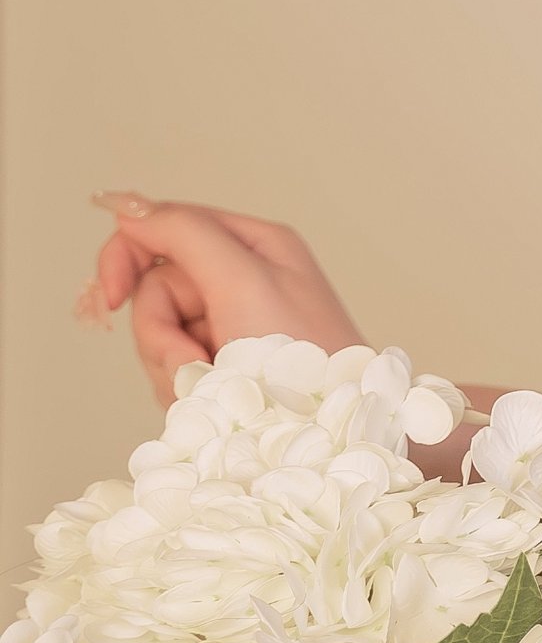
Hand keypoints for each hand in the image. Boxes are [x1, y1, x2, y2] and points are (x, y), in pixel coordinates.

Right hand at [79, 195, 362, 407]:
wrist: (331, 433)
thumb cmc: (300, 357)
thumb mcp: (244, 280)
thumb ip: (186, 234)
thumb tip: (132, 209)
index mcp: (253, 245)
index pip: (166, 227)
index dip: (126, 256)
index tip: (109, 296)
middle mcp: (242, 280)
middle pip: (157, 288)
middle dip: (162, 331)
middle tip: (195, 360)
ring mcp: (230, 326)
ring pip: (160, 334)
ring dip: (175, 366)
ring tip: (216, 384)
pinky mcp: (224, 367)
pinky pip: (174, 369)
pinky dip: (185, 388)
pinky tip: (215, 402)